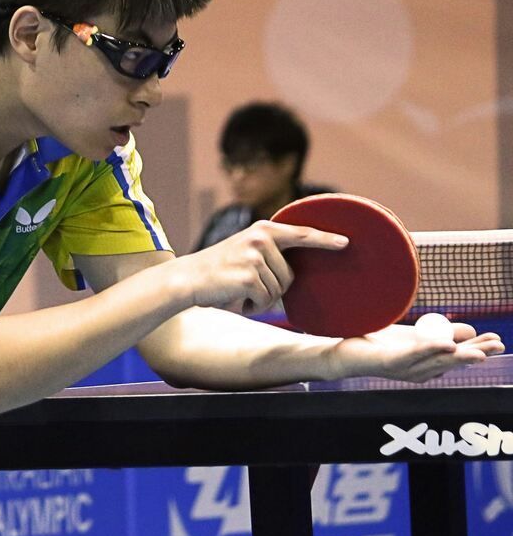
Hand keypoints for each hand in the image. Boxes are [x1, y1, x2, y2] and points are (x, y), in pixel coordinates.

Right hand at [175, 220, 347, 314]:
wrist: (187, 279)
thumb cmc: (219, 271)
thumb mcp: (246, 251)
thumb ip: (270, 253)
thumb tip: (295, 274)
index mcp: (263, 230)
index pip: (301, 234)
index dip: (325, 239)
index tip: (346, 242)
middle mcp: (260, 239)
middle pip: (290, 276)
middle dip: (273, 287)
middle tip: (245, 283)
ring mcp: (254, 256)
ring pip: (278, 290)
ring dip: (261, 298)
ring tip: (237, 289)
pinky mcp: (248, 276)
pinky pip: (264, 300)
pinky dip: (251, 306)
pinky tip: (234, 298)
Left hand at [328, 322, 504, 382]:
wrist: (344, 350)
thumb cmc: (378, 343)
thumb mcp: (413, 335)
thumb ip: (439, 334)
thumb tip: (467, 332)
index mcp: (426, 365)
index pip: (457, 357)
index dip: (478, 349)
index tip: (498, 341)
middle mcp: (419, 371)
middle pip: (453, 362)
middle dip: (477, 353)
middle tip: (498, 345)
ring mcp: (405, 368)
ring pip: (438, 361)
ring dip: (461, 355)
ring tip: (481, 352)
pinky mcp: (390, 362)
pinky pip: (414, 355)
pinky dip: (431, 348)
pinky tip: (448, 345)